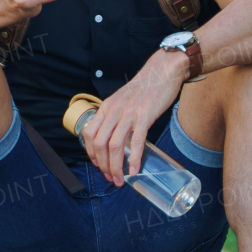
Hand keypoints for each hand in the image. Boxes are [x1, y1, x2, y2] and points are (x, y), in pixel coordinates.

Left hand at [80, 50, 187, 184]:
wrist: (162, 71)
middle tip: (110, 178)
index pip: (90, 134)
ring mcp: (128, 113)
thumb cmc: (144, 88)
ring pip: (114, 146)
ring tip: (120, 179)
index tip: (99, 165)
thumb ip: (116, 116)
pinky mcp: (144, 116)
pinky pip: (136, 141)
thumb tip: (114, 137)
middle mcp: (113, 111)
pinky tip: (134, 170)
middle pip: (99, 144)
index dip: (91, 154)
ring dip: (115, 167)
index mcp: (106, 108)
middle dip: (103, 166)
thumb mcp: (122, 100)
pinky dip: (133, 159)